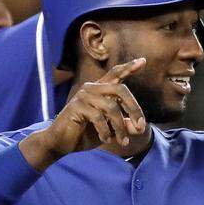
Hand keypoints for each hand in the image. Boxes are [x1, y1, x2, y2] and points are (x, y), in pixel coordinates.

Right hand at [19, 58, 146, 170]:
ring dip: (120, 127)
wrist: (60, 143)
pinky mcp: (76, 106)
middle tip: (141, 126)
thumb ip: (124, 126)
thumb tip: (140, 127)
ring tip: (123, 142)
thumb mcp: (110, 130)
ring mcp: (83, 95)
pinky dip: (106, 131)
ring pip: (112, 107)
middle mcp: (92, 88)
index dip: (129, 67)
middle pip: (121, 89)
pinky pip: (98, 117)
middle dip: (134, 108)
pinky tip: (106, 140)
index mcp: (100, 90)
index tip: (143, 61)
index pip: (116, 74)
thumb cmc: (85, 134)